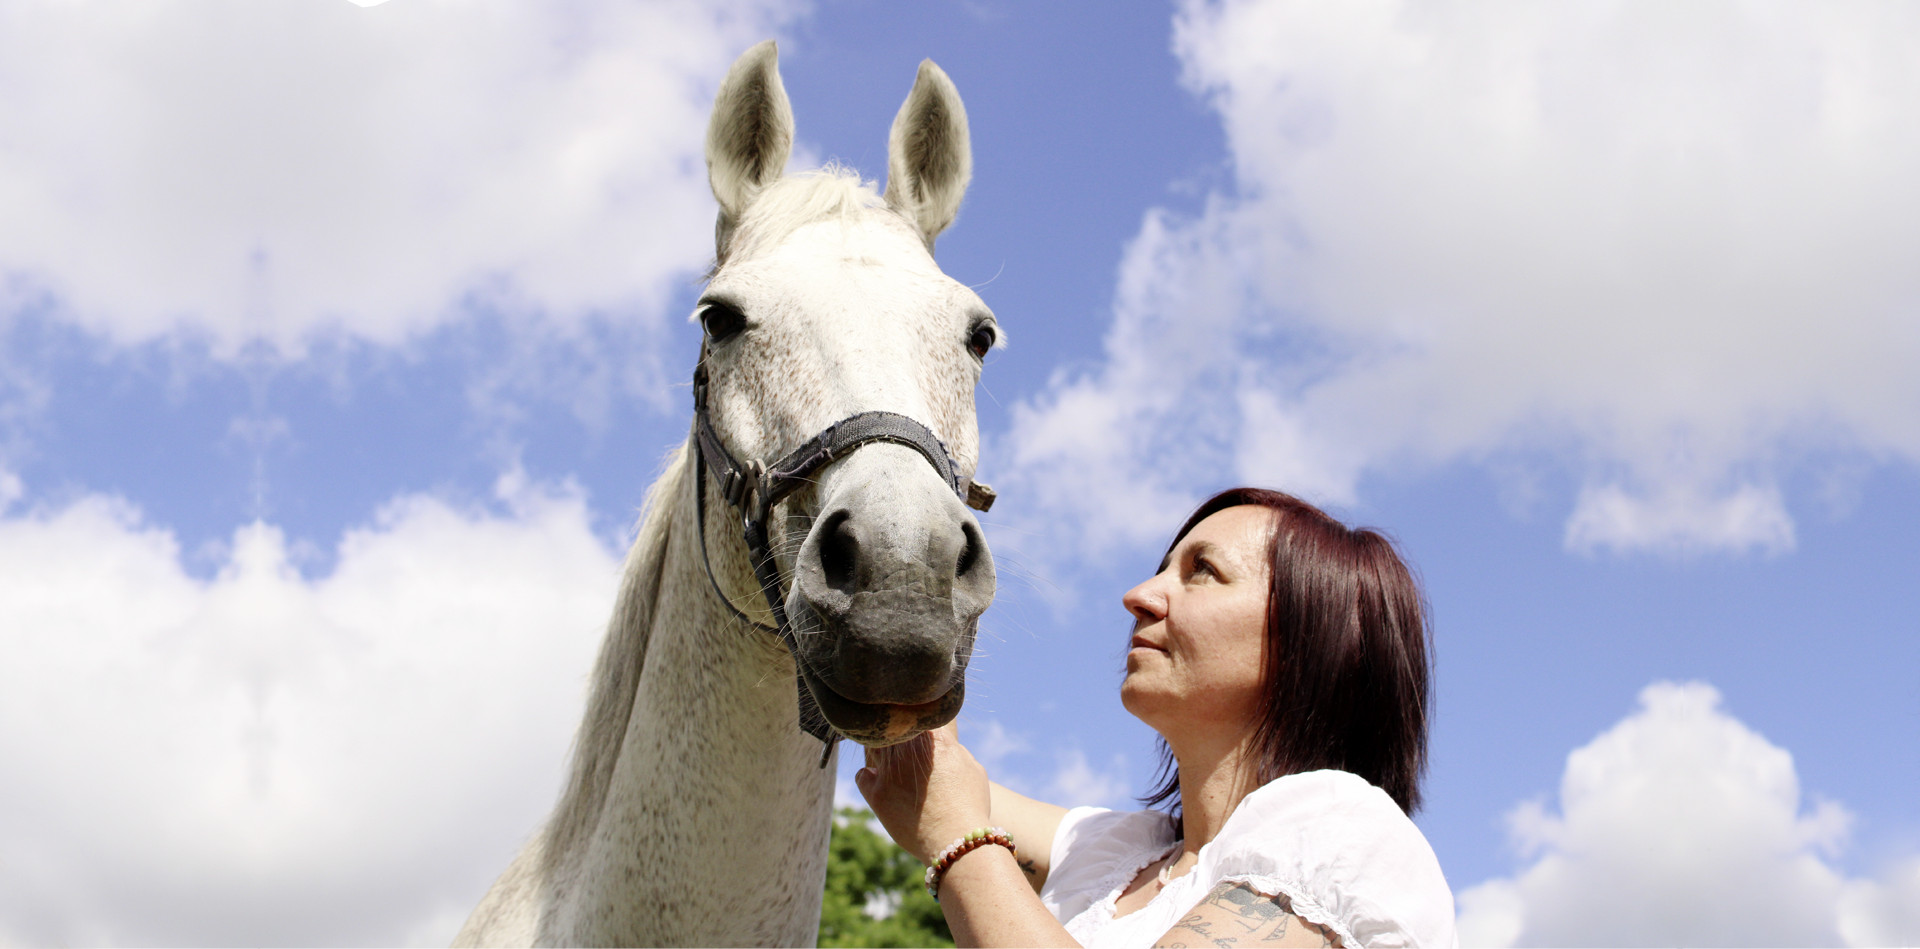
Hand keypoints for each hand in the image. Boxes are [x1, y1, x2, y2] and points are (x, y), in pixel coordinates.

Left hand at [855, 721, 991, 863]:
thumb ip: (951, 747)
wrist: (956, 840)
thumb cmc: (970, 805)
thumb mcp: (971, 767)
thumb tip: (939, 740)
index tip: (913, 726)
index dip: (913, 718)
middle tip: (901, 747)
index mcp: (933, 738)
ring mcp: (889, 770)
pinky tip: (881, 783)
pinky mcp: (876, 794)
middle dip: (894, 733)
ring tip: (892, 766)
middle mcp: (907, 748)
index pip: (914, 713)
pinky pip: (862, 775)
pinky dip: (869, 777)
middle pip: (890, 727)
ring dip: (881, 752)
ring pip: (874, 747)